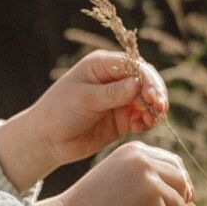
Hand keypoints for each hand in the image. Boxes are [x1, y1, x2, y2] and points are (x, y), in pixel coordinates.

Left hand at [31, 49, 170, 168]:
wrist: (47, 140)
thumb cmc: (59, 112)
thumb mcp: (84, 99)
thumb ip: (111, 93)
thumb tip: (137, 84)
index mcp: (103, 65)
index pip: (134, 66)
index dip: (147, 79)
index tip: (152, 96)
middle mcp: (115, 79)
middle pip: (146, 81)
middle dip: (155, 93)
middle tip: (159, 108)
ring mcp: (120, 99)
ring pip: (147, 100)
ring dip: (154, 109)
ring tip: (152, 120)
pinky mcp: (123, 119)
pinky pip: (142, 118)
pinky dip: (148, 121)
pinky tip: (144, 126)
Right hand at [42, 140, 194, 205]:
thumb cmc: (91, 205)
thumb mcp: (117, 176)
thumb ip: (148, 175)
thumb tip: (190, 191)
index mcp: (136, 151)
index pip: (173, 162)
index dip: (176, 181)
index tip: (169, 198)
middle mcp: (146, 164)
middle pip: (182, 180)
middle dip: (179, 198)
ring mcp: (153, 187)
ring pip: (180, 203)